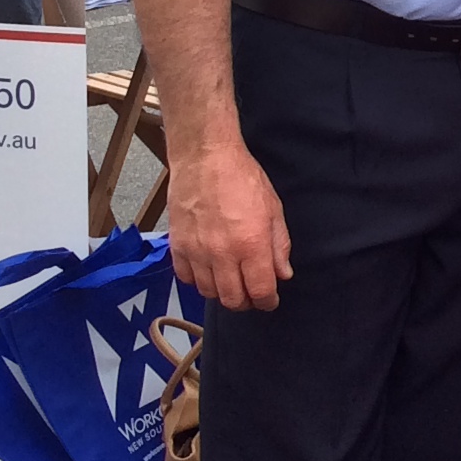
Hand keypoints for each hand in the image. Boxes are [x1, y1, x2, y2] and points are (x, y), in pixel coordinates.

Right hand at [167, 136, 292, 310]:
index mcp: (251, 244)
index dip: (268, 301)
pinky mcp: (177, 246)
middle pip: (233, 299)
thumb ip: (279, 245)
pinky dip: (198, 280)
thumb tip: (282, 274)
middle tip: (252, 294)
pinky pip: (186, 278)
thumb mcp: (273, 209)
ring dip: (222, 292)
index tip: (270, 301)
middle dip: (246, 302)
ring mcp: (197, 251)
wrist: (205, 158)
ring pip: (208, 292)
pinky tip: (208, 270)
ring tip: (231, 280)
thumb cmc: (243, 178)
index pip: (260, 291)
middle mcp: (223, 253)